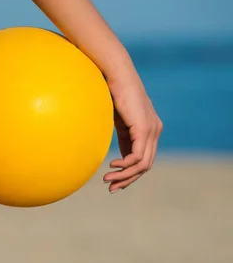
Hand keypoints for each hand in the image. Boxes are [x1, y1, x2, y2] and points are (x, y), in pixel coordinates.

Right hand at [103, 68, 162, 192]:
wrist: (115, 74)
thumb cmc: (111, 93)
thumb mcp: (118, 121)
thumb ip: (122, 138)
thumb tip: (114, 156)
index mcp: (149, 129)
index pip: (144, 159)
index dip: (130, 174)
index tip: (114, 184)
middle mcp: (155, 131)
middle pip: (146, 166)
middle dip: (128, 180)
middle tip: (111, 188)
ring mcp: (151, 130)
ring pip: (143, 165)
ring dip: (125, 176)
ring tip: (108, 180)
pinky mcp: (144, 129)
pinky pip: (137, 157)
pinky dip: (125, 166)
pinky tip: (113, 166)